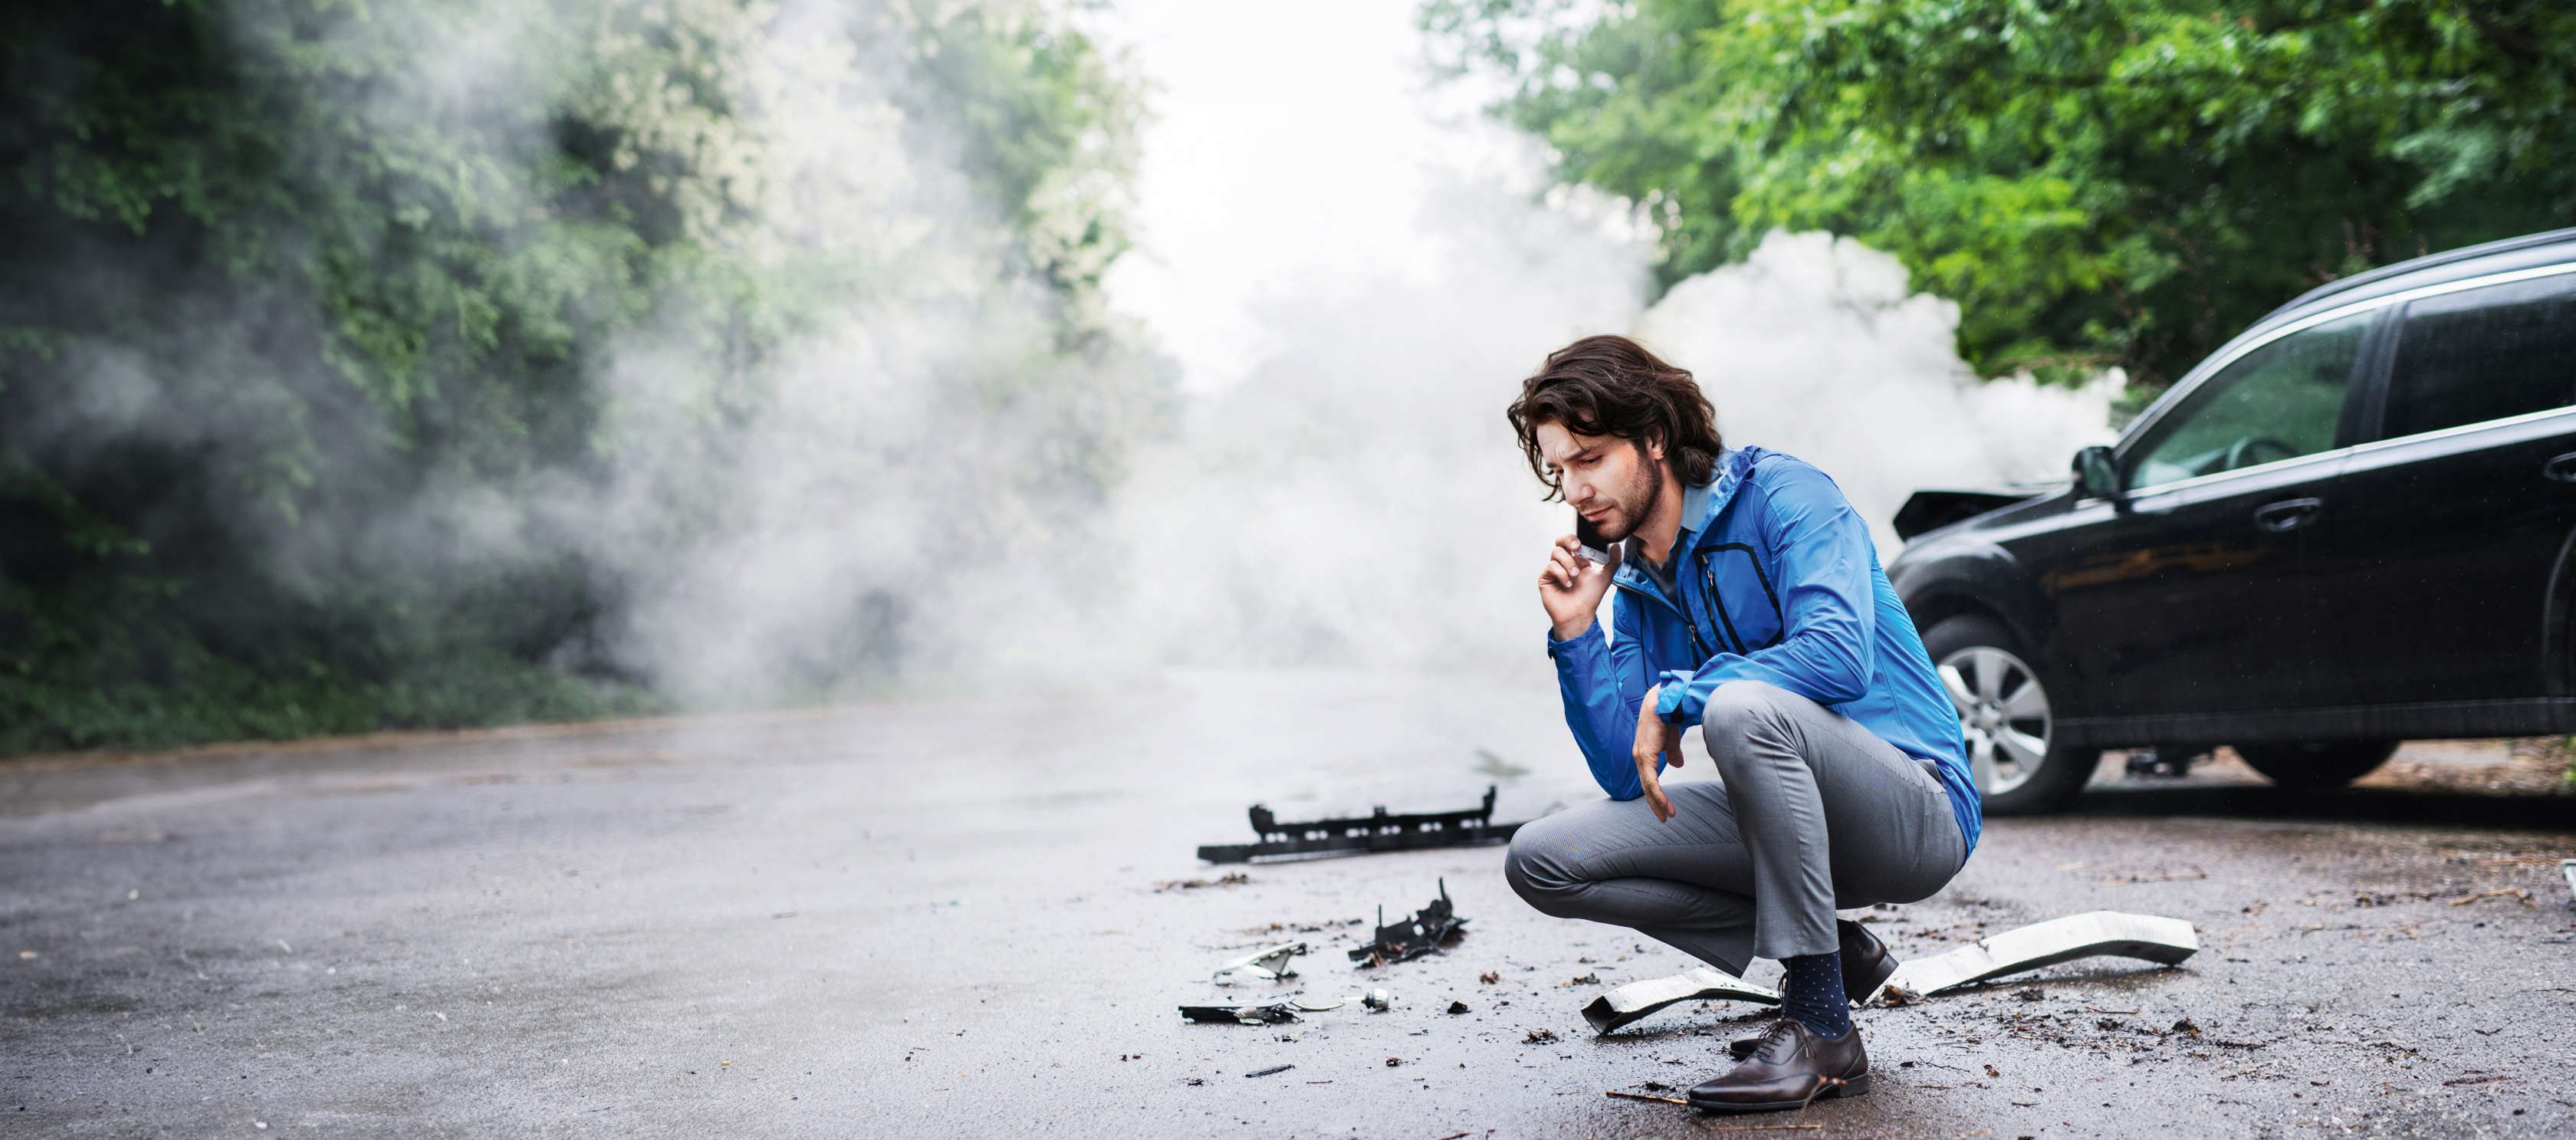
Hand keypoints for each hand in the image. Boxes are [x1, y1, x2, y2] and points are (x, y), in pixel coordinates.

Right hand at [1539, 532, 1619, 638]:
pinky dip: (1561, 573)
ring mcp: (1554, 569)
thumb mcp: (1605, 577)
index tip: (1585, 542)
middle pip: (1561, 541)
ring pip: (1556, 552)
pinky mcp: (1545, 577)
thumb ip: (1613, 561)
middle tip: (1577, 546)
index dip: (1578, 538)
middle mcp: (1565, 562)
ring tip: (1575, 575)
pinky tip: (1568, 584)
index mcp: (1578, 559)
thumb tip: (1616, 546)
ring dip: (1568, 562)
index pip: (1575, 541)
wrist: (1579, 614)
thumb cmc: (1589, 598)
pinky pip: (1551, 566)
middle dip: (1568, 540)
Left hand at [1632, 685, 1680, 821]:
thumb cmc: (1668, 718)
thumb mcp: (1671, 740)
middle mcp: (1639, 757)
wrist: (1665, 702)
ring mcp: (1641, 757)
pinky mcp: (1646, 756)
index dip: (1655, 794)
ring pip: (1648, 787)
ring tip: (1667, 815)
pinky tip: (1665, 804)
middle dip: (1656, 804)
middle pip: (1646, 786)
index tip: (1664, 807)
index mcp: (1644, 753)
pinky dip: (1658, 795)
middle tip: (1664, 818)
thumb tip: (1677, 765)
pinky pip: (1651, 781)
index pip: (1648, 779)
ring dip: (1658, 803)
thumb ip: (1672, 753)